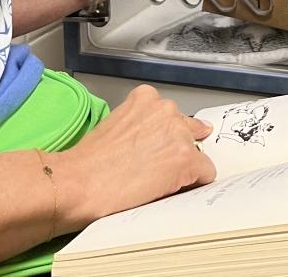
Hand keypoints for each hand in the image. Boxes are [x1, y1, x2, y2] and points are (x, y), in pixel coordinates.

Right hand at [53, 85, 215, 231]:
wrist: (82, 182)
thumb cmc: (90, 160)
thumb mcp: (117, 125)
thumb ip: (141, 124)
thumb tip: (157, 139)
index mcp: (146, 97)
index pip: (170, 116)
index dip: (164, 137)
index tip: (156, 150)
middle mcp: (166, 109)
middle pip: (187, 131)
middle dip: (175, 148)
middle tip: (153, 168)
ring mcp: (178, 133)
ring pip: (196, 152)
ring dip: (183, 166)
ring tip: (156, 180)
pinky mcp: (186, 159)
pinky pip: (206, 172)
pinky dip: (194, 183)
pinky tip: (172, 189)